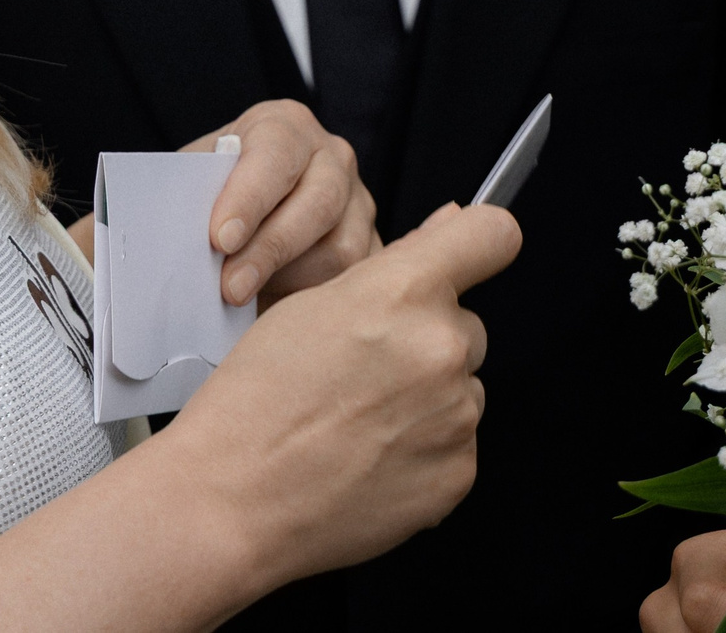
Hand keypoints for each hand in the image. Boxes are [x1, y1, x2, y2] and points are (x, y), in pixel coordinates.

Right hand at [157, 201, 521, 592]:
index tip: (467, 257)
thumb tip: (451, 228)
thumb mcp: (311, 304)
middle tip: (367, 372)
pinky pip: (457, 444)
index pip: (493, 235)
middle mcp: (442, 347)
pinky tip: (369, 458)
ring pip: (462, 387)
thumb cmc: (257, 398)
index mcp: (404, 292)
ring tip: (359, 422)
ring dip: (428, 398)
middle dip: (430, 341)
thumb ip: (395, 266)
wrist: (232, 497)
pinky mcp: (458, 473)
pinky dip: (424, 450)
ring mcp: (455, 415)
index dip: (478, 242)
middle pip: (467, 326)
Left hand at [186, 98, 379, 303]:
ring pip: (341, 248)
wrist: (244, 211)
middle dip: (270, 249)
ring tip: (245, 304)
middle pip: (318, 202)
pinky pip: (354, 282)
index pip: (275, 154)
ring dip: (290, 282)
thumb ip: (189, 199)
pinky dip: (315, 302)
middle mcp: (332, 158)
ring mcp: (359, 203)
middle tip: (229, 288)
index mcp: (285, 127)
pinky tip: (278, 313)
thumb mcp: (196, 183)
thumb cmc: (216, 195)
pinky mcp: (372, 247)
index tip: (219, 239)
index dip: (249, 197)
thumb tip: (172, 238)